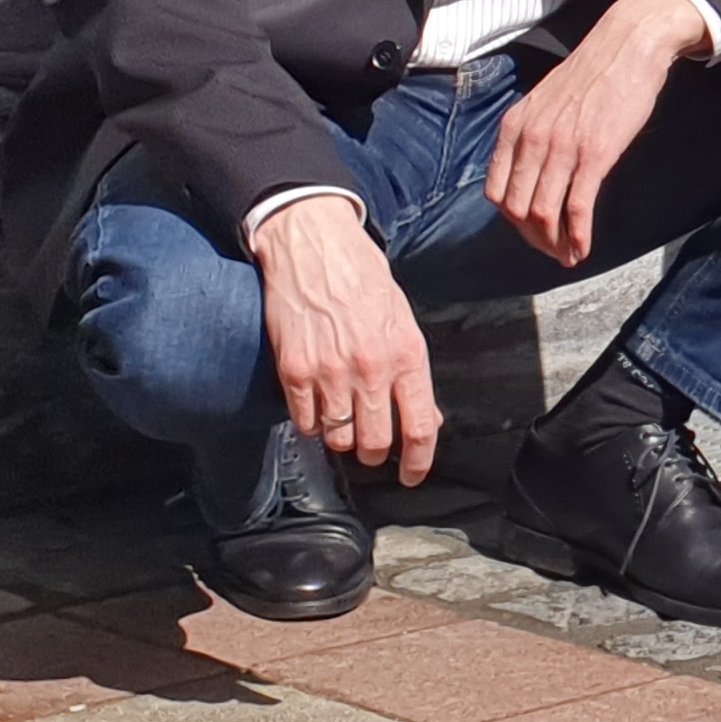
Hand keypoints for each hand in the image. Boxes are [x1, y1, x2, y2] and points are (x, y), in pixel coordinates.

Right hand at [249, 193, 442, 483]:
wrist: (315, 246)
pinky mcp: (294, 371)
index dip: (419, 460)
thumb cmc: (363, 279)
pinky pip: (304, 422)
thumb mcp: (402, 319)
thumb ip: (411, 370)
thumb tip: (425, 416)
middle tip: (371, 445)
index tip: (414, 475)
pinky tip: (316, 401)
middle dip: (374, 453)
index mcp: (406, 353)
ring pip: (338, 438)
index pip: (421, 425)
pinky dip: (311, 422)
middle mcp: (370, 367)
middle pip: (375, 443)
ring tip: (342, 415)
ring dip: (342, 436)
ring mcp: (330, 372)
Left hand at [485, 0, 708, 265]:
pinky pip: (578, 207)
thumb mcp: (545, 101)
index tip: (530, 231)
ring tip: (568, 256)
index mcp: (515, 127)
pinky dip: (578, 236)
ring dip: (555, 244)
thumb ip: (532, 133)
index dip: (511, 221)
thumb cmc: (593, 72)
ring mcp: (562, 147)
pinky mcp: (595, 154)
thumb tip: (532, 170)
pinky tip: (584, 248)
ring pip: (544, 213)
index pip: (496, 192)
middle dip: (533, 239)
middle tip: (552, 251)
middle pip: (517, 210)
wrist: (627, 45)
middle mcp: (531, 139)